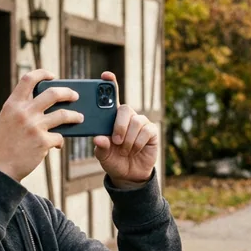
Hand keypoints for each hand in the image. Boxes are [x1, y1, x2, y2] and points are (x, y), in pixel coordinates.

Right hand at [0, 69, 84, 181]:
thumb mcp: (5, 120)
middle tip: (75, 96)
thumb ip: (20, 108)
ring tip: (79, 118)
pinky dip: (60, 140)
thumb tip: (42, 101)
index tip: (52, 76)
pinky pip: (59, 137)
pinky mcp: (43, 142)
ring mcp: (34, 127)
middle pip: (53, 93)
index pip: (28, 79)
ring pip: (63, 114)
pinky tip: (57, 144)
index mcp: (12, 105)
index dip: (43, 74)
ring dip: (75, 116)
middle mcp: (24, 112)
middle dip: (68, 93)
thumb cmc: (2, 145)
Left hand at [93, 72, 157, 188]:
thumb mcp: (103, 155)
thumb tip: (99, 138)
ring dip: (129, 139)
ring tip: (125, 149)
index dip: (110, 85)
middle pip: (125, 108)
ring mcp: (141, 123)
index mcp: (112, 119)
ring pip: (136, 122)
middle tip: (116, 141)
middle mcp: (128, 117)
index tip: (105, 76)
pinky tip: (135, 150)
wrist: (129, 175)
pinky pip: (146, 131)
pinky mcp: (151, 131)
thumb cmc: (114, 161)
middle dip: (119, 125)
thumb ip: (101, 147)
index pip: (112, 98)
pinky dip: (138, 143)